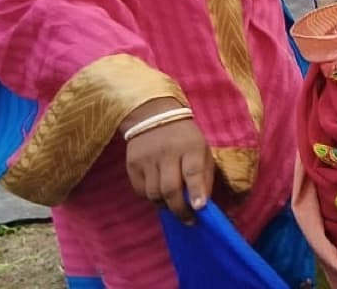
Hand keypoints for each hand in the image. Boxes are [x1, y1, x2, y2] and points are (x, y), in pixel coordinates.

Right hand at [122, 99, 212, 222]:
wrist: (154, 116)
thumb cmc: (185, 139)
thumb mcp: (202, 149)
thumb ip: (204, 176)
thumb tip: (203, 204)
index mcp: (190, 147)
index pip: (192, 172)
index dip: (196, 192)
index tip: (199, 208)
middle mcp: (167, 153)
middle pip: (170, 189)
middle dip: (179, 209)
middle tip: (188, 220)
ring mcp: (147, 159)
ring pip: (154, 194)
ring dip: (165, 206)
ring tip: (174, 206)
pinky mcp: (132, 165)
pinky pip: (140, 191)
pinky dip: (151, 198)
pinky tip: (159, 195)